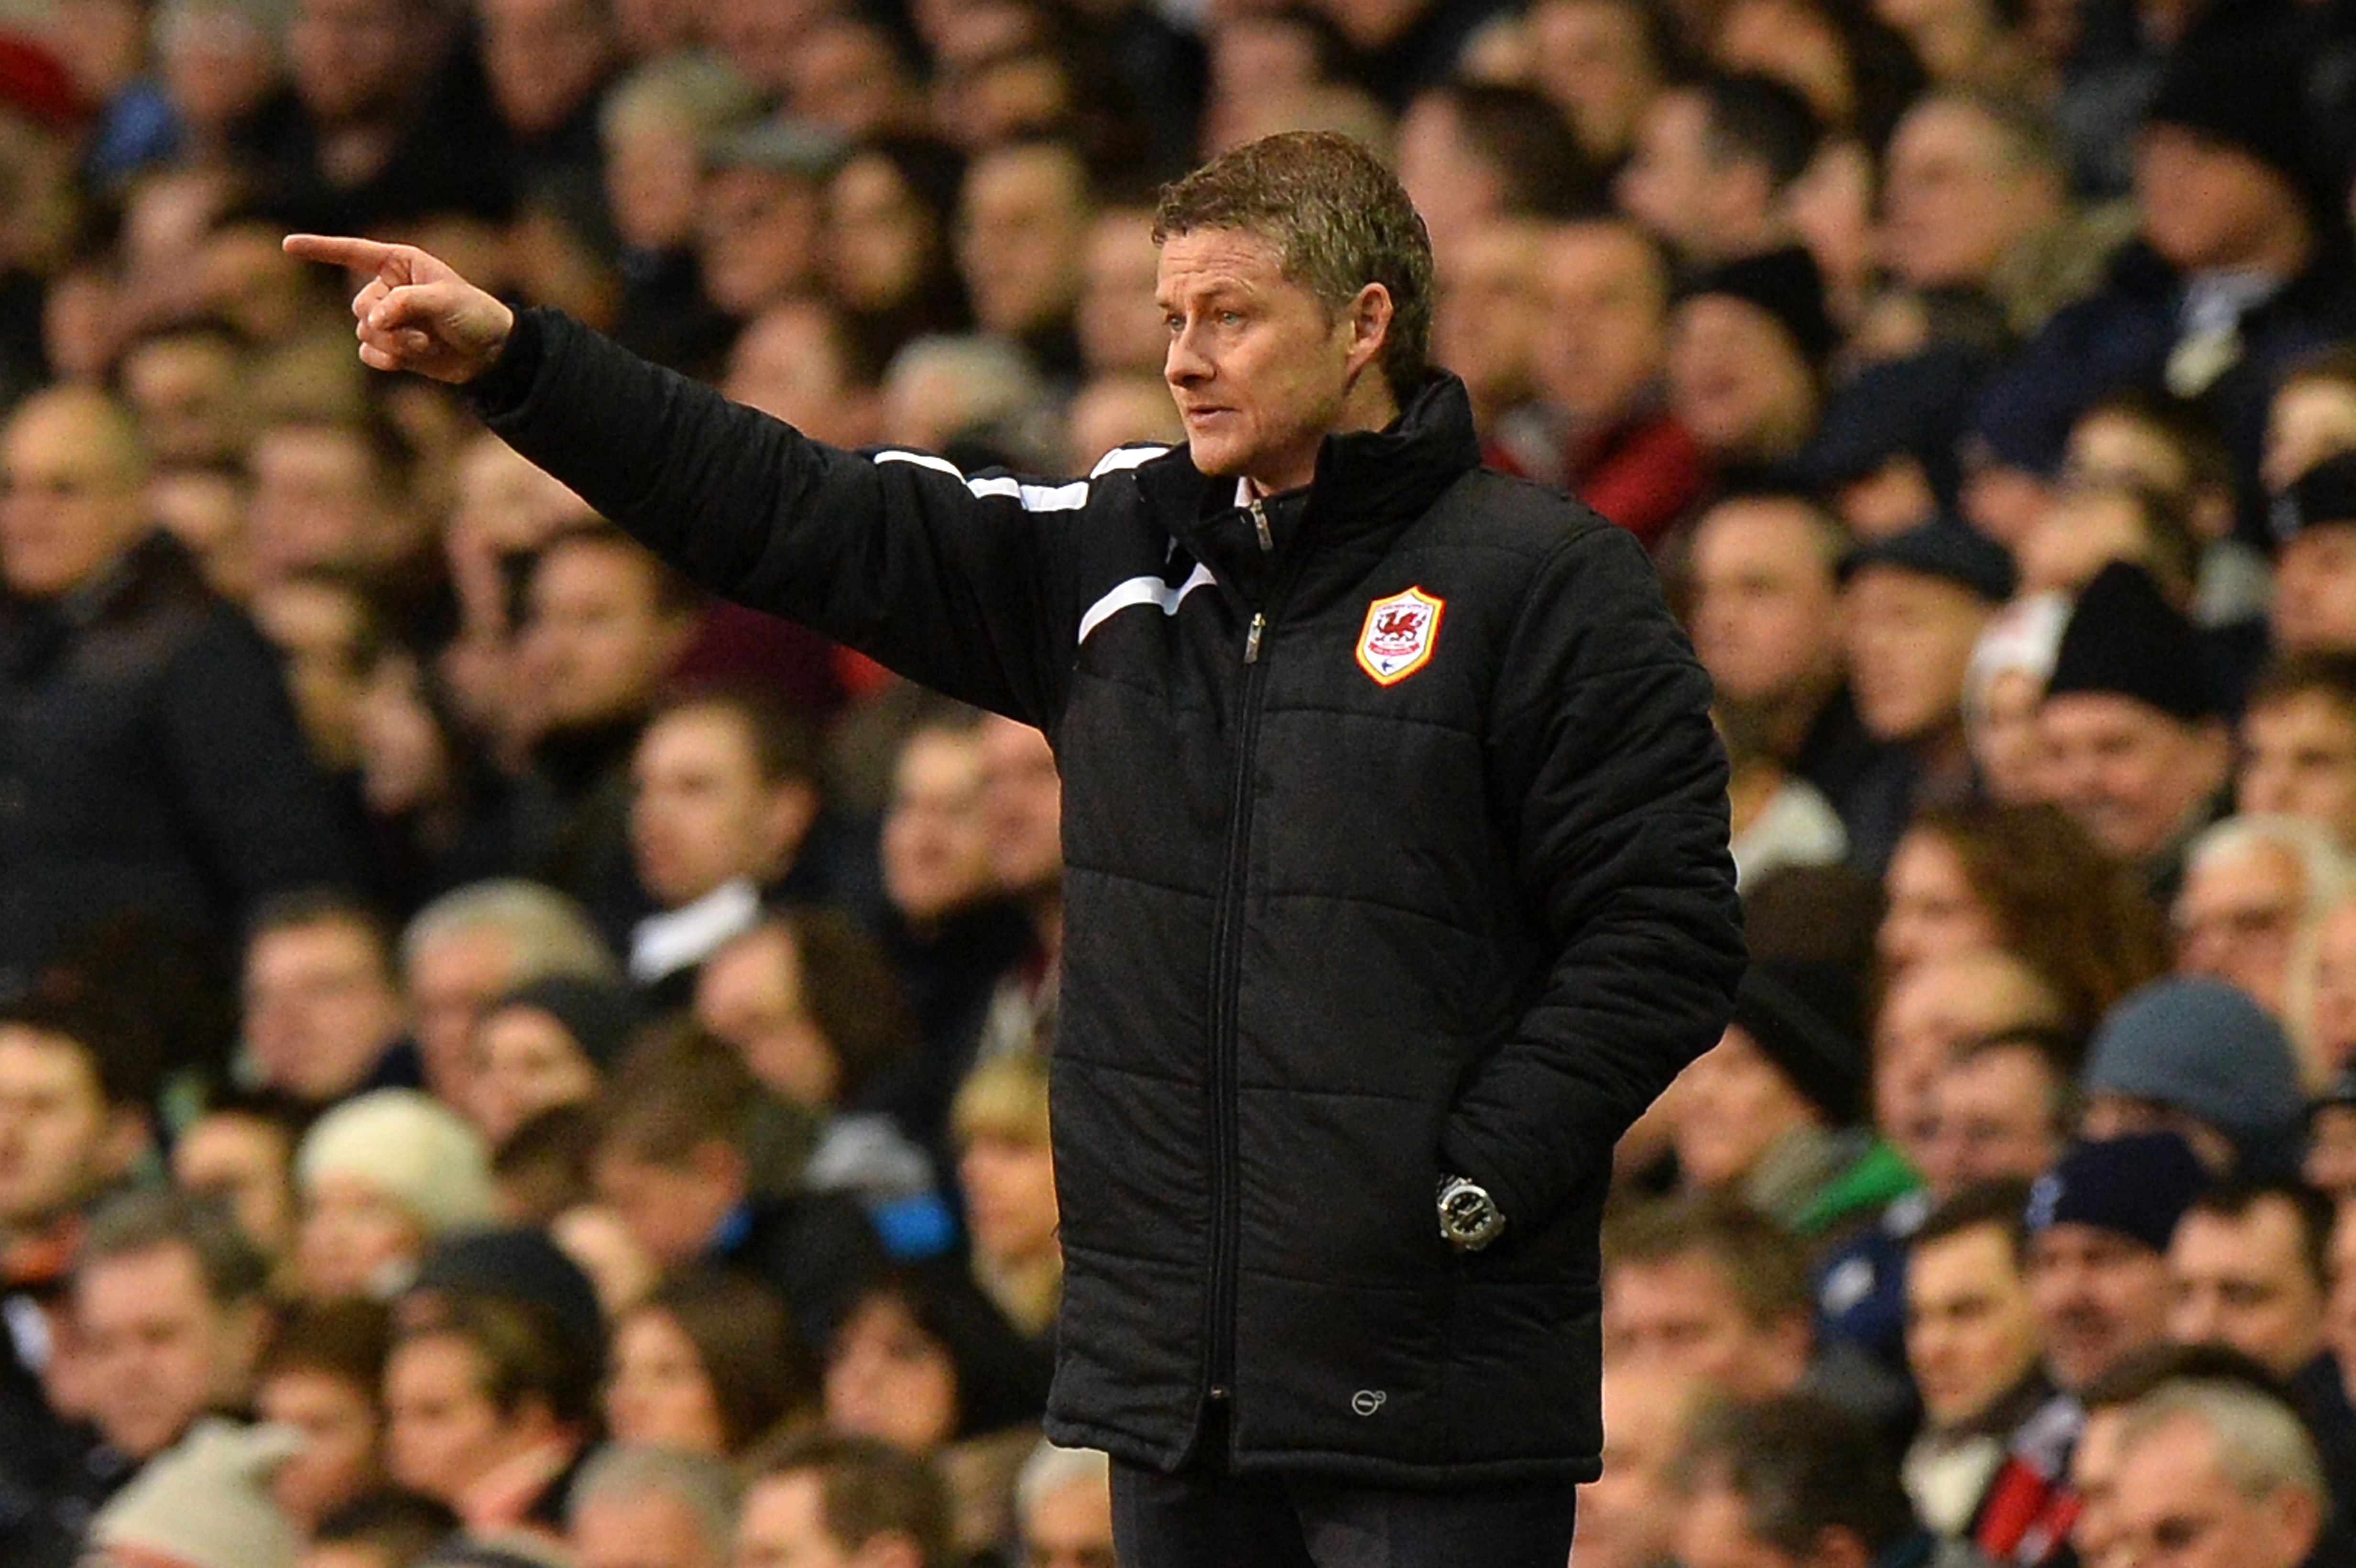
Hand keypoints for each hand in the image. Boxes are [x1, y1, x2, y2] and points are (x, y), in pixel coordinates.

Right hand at [281, 234, 516, 383]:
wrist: (493, 353)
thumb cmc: (474, 314)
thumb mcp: (443, 300)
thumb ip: (405, 303)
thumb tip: (372, 320)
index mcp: (400, 264)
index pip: (352, 252)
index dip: (320, 248)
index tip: (287, 245)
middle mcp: (389, 288)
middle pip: (359, 305)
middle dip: (385, 321)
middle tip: (419, 329)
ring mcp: (389, 319)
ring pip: (364, 331)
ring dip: (394, 342)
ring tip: (426, 343)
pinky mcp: (393, 346)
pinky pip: (369, 353)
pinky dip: (386, 358)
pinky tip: (409, 359)